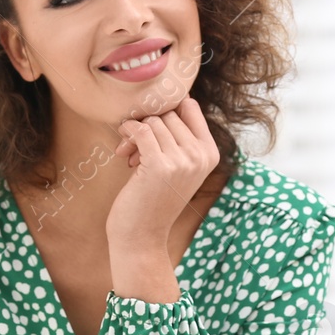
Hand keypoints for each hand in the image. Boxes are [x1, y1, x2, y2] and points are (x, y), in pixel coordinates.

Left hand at [107, 96, 219, 242]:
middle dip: (148, 124)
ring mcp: (182, 160)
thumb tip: (169, 98)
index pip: (190, 107)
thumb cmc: (155, 199)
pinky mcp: (159, 165)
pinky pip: (141, 130)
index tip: (152, 128)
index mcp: (210, 153)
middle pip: (168, 113)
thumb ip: (180, 138)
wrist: (142, 236)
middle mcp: (200, 156)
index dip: (167, 110)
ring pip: (153, 121)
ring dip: (135, 133)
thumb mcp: (178, 167)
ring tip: (130, 154)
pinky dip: (128, 133)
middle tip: (135, 147)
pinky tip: (124, 149)